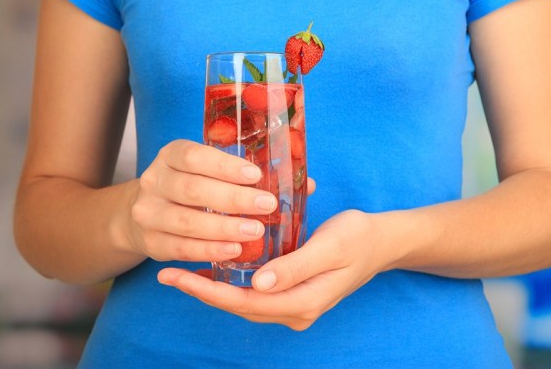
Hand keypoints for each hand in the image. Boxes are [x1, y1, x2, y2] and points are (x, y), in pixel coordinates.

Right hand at [123, 139, 278, 262]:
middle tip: (266, 205)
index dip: (225, 166)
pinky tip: (234, 249)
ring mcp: (148, 213)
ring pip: (187, 222)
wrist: (145, 213)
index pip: (194, 157)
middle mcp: (154, 181)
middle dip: (234, 198)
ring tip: (255, 230)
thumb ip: (243, 173)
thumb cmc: (190, 186)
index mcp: (170, 156)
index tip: (255, 175)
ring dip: (224, 228)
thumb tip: (300, 183)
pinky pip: (182, 248)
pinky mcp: (151, 242)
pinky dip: (210, 250)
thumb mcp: (205, 170)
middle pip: (193, 190)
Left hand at [157, 210, 390, 330]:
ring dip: (214, 289)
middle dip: (203, 291)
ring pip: (246, 303)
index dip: (208, 291)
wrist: (382, 242)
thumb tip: (257, 284)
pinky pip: (256, 295)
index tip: (177, 275)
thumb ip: (295, 266)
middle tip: (168, 273)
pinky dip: (232, 284)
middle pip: (240, 306)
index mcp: (303, 301)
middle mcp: (297, 311)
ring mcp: (296, 306)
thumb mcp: (330, 246)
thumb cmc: (358, 238)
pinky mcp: (295, 295)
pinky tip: (216, 269)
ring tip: (183, 272)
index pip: (245, 302)